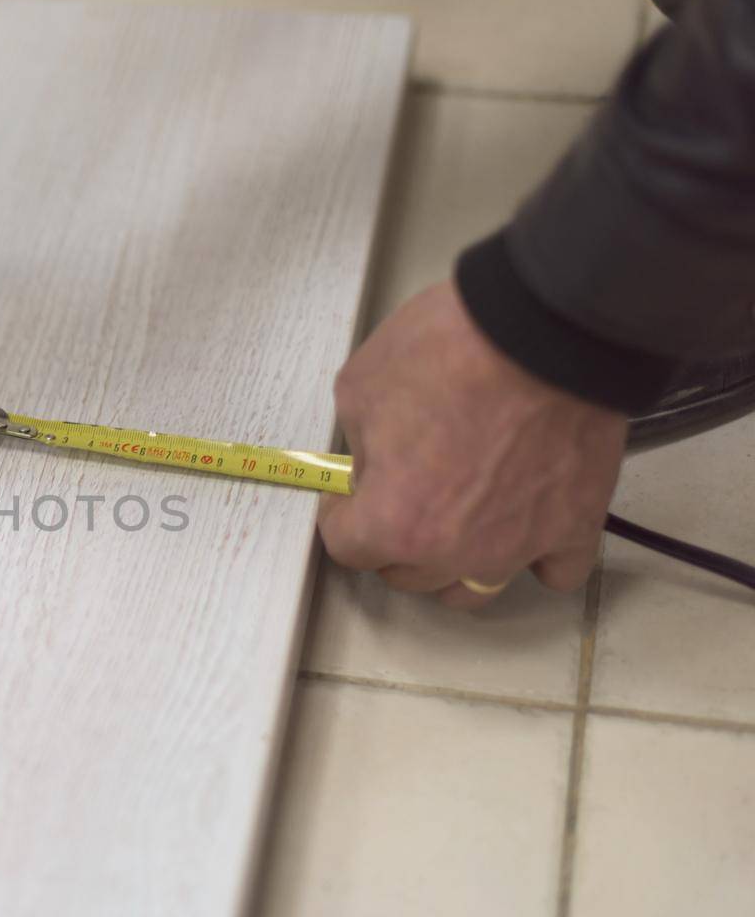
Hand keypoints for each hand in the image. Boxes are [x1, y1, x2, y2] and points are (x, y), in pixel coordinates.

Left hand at [319, 280, 626, 607]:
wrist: (543, 328)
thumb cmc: (453, 351)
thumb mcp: (361, 388)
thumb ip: (359, 443)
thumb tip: (371, 461)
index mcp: (394, 521)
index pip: (347, 547)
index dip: (341, 516)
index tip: (348, 498)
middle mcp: (455, 549)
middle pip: (406, 574)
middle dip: (392, 541)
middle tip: (399, 498)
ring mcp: (519, 544)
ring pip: (472, 588)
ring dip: (453, 563)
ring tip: (453, 525)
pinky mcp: (574, 526)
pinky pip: (556, 572)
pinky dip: (538, 559)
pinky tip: (525, 534)